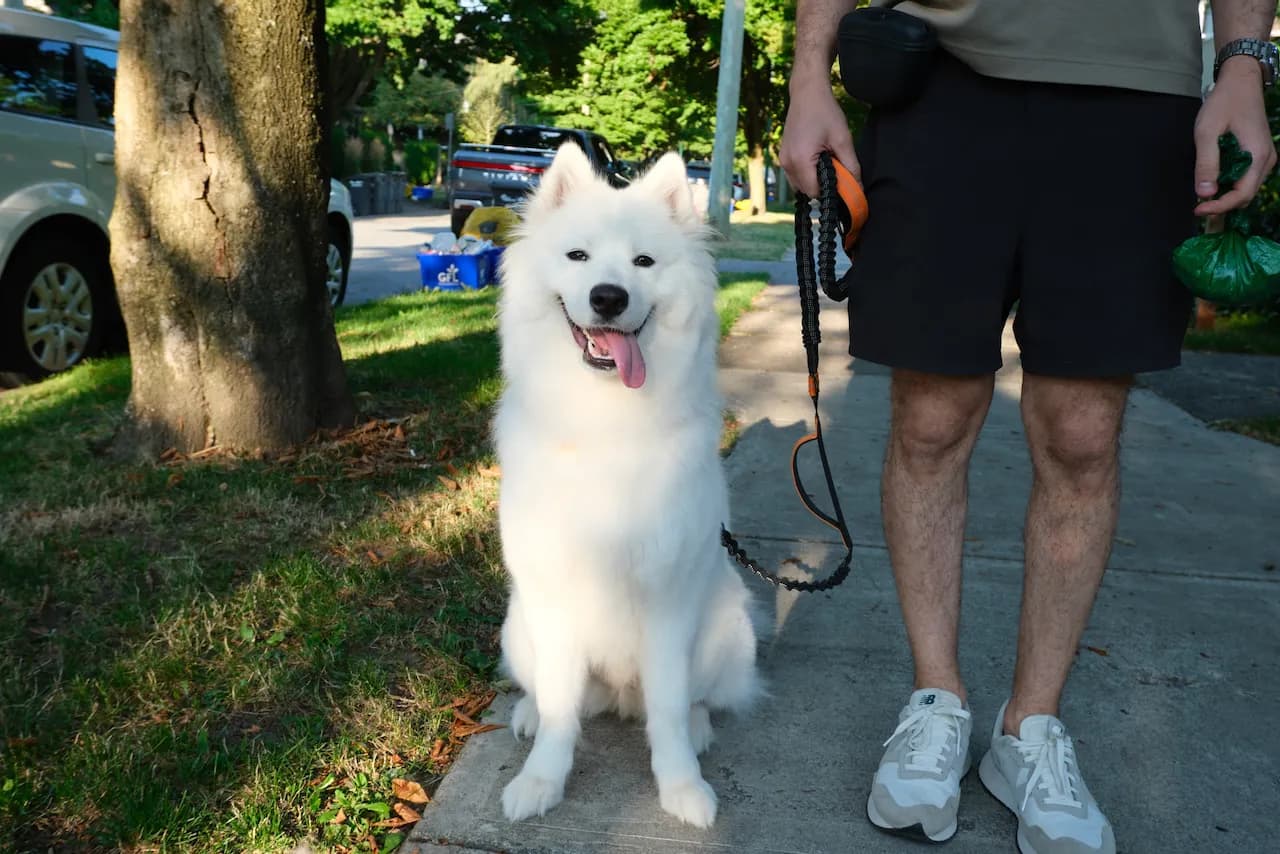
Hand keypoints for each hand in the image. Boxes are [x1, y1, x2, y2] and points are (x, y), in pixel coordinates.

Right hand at [780, 78, 860, 197]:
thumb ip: (851, 166)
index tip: (842, 183)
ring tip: (826, 162)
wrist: (807, 92)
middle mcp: (787, 163)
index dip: (830, 191)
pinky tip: (817, 160)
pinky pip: (794, 175)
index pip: (815, 192)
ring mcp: (783, 160)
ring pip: (799, 185)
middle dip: (822, 186)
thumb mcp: (842, 139)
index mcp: (800, 161)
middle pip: (806, 191)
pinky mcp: (783, 155)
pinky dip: (806, 174)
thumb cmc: (825, 112)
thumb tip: (858, 188)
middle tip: (836, 169)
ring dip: (814, 180)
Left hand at [1193, 57, 1276, 215]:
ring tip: (1204, 195)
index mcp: (1257, 155)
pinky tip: (1215, 181)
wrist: (1241, 81)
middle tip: (1198, 205)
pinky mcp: (1260, 154)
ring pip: (1248, 188)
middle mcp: (1267, 159)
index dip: (1220, 207)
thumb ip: (1206, 163)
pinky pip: (1248, 178)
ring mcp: (1266, 157)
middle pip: (1246, 195)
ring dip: (1227, 196)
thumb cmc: (1224, 102)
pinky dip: (1231, 185)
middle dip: (1223, 204)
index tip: (1198, 209)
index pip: (1242, 195)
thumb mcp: (1207, 132)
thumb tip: (1205, 193)